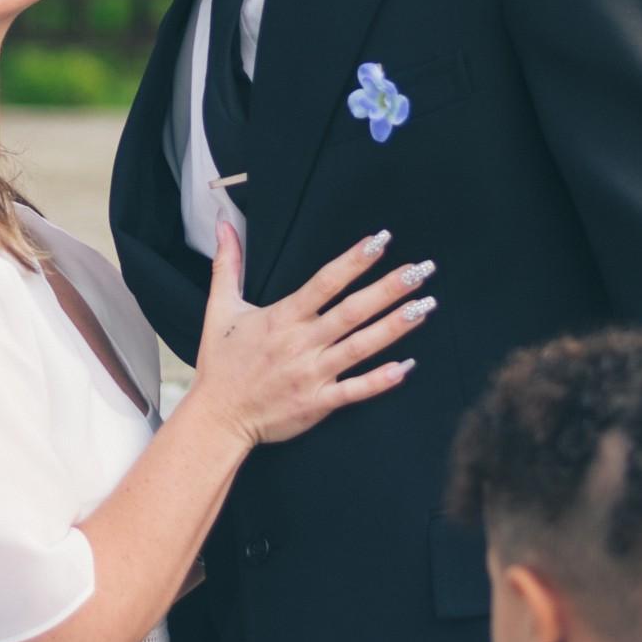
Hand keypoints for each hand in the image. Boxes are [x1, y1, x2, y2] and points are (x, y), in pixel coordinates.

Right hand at [191, 226, 433, 451]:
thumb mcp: (220, 309)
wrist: (217, 417)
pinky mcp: (317, 402)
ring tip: (425, 306)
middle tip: (421, 269)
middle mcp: (301, 343)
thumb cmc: (221, 363)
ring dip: (394, 326)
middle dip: (388, 288)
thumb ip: (227, 265)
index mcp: (282, 318)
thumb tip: (223, 224)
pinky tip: (405, 367)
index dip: (354, 260)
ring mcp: (311, 374)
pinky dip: (379, 380)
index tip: (381, 240)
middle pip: (352, 310)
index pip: (325, 282)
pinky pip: (353, 390)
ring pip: (360, 346)